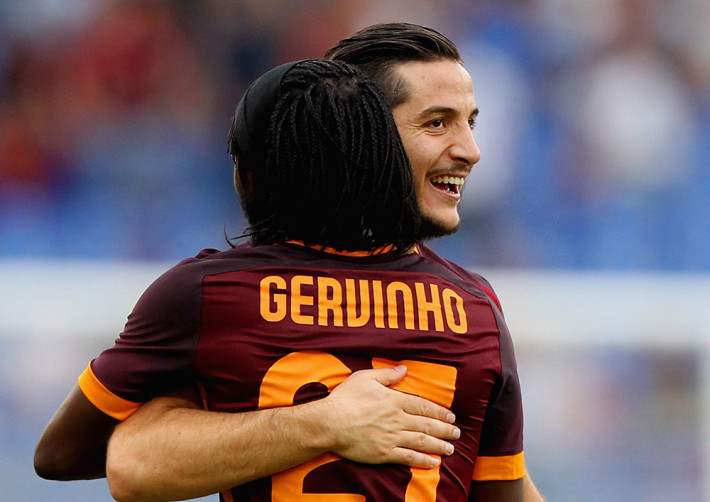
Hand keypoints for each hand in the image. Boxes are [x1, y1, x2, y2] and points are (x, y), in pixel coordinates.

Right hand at [318, 365, 459, 467]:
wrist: (329, 423)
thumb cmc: (345, 398)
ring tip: (450, 448)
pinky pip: (408, 458)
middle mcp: (397, 419)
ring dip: (438, 445)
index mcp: (394, 400)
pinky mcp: (384, 453)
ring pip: (421, 441)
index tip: (451, 416)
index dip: (439, 411)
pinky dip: (422, 461)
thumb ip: (387, 375)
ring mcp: (392, 437)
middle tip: (457, 432)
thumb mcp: (365, 378)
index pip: (423, 406)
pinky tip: (433, 463)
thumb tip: (404, 370)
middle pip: (426, 425)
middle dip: (444, 429)